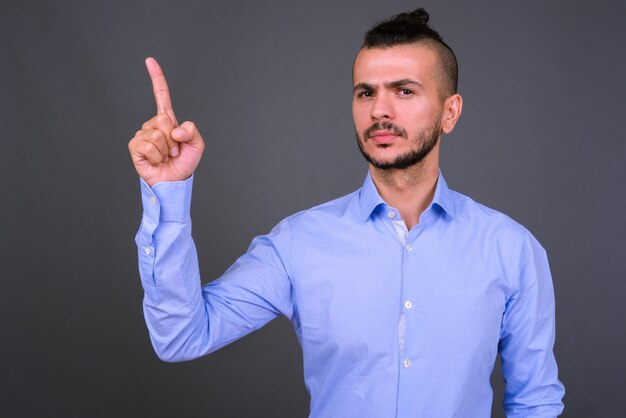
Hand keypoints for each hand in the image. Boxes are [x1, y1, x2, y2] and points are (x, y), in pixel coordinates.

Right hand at [128, 57, 204, 186]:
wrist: (174, 181)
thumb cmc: (184, 163)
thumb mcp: (197, 145)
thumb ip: (192, 131)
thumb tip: (175, 129)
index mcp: (168, 120)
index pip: (161, 96)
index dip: (156, 78)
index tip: (149, 60)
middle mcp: (153, 124)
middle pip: (164, 119)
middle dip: (174, 138)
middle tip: (174, 151)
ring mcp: (143, 134)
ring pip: (157, 134)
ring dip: (166, 150)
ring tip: (166, 157)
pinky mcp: (135, 147)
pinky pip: (149, 145)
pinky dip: (157, 155)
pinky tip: (156, 161)